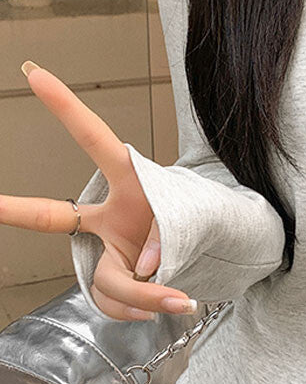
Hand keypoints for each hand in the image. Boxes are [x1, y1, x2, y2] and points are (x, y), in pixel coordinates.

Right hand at [2, 61, 197, 321]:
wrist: (209, 250)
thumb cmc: (196, 220)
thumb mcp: (194, 217)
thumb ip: (166, 240)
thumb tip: (142, 268)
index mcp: (130, 181)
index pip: (95, 140)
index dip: (65, 108)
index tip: (35, 75)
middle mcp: (108, 216)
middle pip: (51, 217)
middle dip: (14, 209)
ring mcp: (106, 249)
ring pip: (106, 282)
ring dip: (143, 297)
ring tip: (180, 300)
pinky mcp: (111, 277)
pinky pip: (114, 302)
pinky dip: (142, 308)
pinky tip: (160, 306)